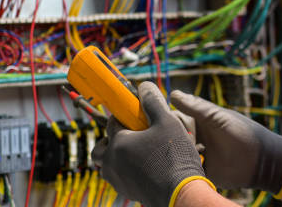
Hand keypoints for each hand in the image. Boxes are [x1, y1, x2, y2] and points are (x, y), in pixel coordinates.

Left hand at [92, 82, 213, 206]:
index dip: (124, 114)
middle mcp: (112, 161)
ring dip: (117, 155)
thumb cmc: (174, 157)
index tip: (135, 113)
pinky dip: (124, 168)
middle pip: (101, 146)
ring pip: (107, 163)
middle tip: (133, 134)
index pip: (112, 121)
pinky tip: (145, 165)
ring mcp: (117, 179)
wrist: (180, 194)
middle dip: (112, 138)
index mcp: (119, 142)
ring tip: (139, 150)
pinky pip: (117, 176)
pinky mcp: (126, 191)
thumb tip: (144, 86)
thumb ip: (153, 102)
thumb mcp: (167, 122)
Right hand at [170, 90, 281, 194]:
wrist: (260, 160)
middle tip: (160, 141)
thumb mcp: (216, 117)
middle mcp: (199, 136)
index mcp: (201, 121)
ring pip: (178, 153)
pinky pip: (186, 170)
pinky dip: (180, 169)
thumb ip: (195, 107)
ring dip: (173, 154)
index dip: (165, 118)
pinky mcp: (203, 171)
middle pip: (175, 136)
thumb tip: (172, 94)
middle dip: (168, 138)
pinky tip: (176, 168)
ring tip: (168, 155)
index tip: (153, 120)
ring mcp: (200, 154)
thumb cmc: (242, 132)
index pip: (176, 117)